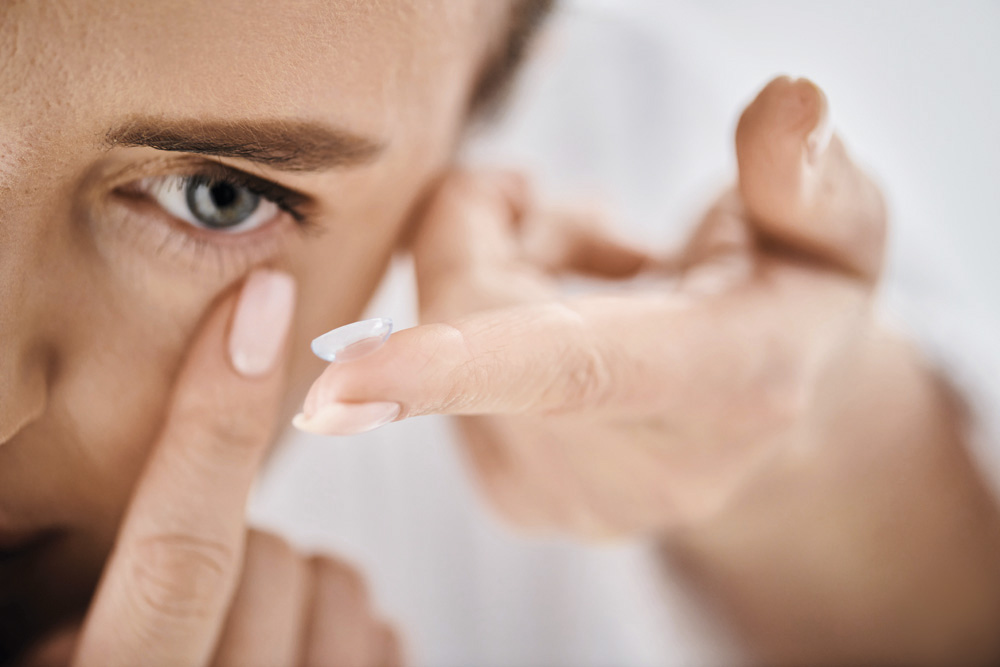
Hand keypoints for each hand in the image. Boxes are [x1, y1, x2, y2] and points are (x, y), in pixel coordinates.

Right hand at [21, 271, 400, 666]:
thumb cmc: (69, 659)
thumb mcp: (40, 636)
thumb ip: (58, 587)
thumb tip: (76, 523)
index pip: (177, 556)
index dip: (214, 422)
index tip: (259, 303)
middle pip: (267, 559)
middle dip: (236, 540)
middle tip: (194, 583)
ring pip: (339, 584)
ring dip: (298, 578)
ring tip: (240, 627)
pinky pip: (384, 636)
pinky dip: (351, 621)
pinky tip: (300, 651)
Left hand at [294, 77, 885, 535]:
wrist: (768, 417)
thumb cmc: (796, 301)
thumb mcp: (835, 228)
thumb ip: (809, 172)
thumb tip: (789, 100)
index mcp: (728, 384)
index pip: (578, 368)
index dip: (454, 364)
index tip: (335, 388)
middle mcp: (641, 469)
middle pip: (470, 309)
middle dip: (489, 225)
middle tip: (563, 213)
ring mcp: (570, 500)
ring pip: (443, 336)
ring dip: (497, 274)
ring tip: (590, 281)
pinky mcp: (519, 501)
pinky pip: (441, 378)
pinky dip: (482, 330)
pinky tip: (558, 329)